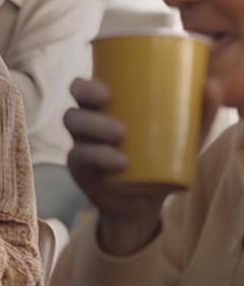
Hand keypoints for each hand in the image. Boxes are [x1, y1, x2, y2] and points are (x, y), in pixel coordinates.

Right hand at [65, 76, 222, 253]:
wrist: (144, 201)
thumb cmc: (160, 158)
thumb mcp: (182, 136)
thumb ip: (198, 111)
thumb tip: (212, 83)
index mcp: (102, 109)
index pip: (81, 89)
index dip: (86, 86)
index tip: (107, 90)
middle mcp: (86, 126)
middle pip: (73, 109)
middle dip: (89, 107)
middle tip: (116, 114)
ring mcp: (81, 148)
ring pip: (73, 131)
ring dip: (95, 129)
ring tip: (122, 136)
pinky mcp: (82, 170)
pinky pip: (81, 158)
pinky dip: (100, 157)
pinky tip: (120, 162)